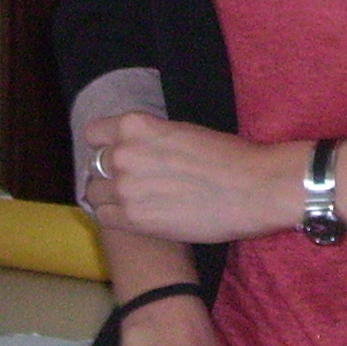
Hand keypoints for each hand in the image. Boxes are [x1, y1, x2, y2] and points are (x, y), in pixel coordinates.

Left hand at [81, 112, 297, 243]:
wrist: (253, 188)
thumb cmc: (226, 156)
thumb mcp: (181, 132)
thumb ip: (149, 139)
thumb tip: (131, 149)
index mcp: (136, 125)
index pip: (94, 133)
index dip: (106, 145)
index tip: (117, 153)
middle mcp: (124, 153)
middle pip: (94, 166)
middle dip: (110, 173)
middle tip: (133, 182)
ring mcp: (125, 188)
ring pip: (94, 193)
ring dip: (110, 197)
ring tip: (134, 201)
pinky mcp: (133, 219)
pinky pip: (104, 218)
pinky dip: (115, 217)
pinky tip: (135, 216)